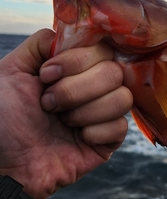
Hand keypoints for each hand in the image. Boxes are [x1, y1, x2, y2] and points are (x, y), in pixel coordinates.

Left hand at [0, 29, 131, 198]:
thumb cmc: (3, 118)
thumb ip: (41, 43)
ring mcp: (103, 112)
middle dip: (76, 89)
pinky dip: (94, 132)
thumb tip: (72, 34)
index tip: (46, 75)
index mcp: (74, 66)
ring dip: (85, 111)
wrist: (3, 164)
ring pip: (123, 97)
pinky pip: (121, 127)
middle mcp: (93, 85)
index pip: (101, 47)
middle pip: (114, 71)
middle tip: (48, 104)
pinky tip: (77, 138)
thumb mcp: (11, 70)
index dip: (77, 60)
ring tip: (61, 121)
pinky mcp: (109, 140)